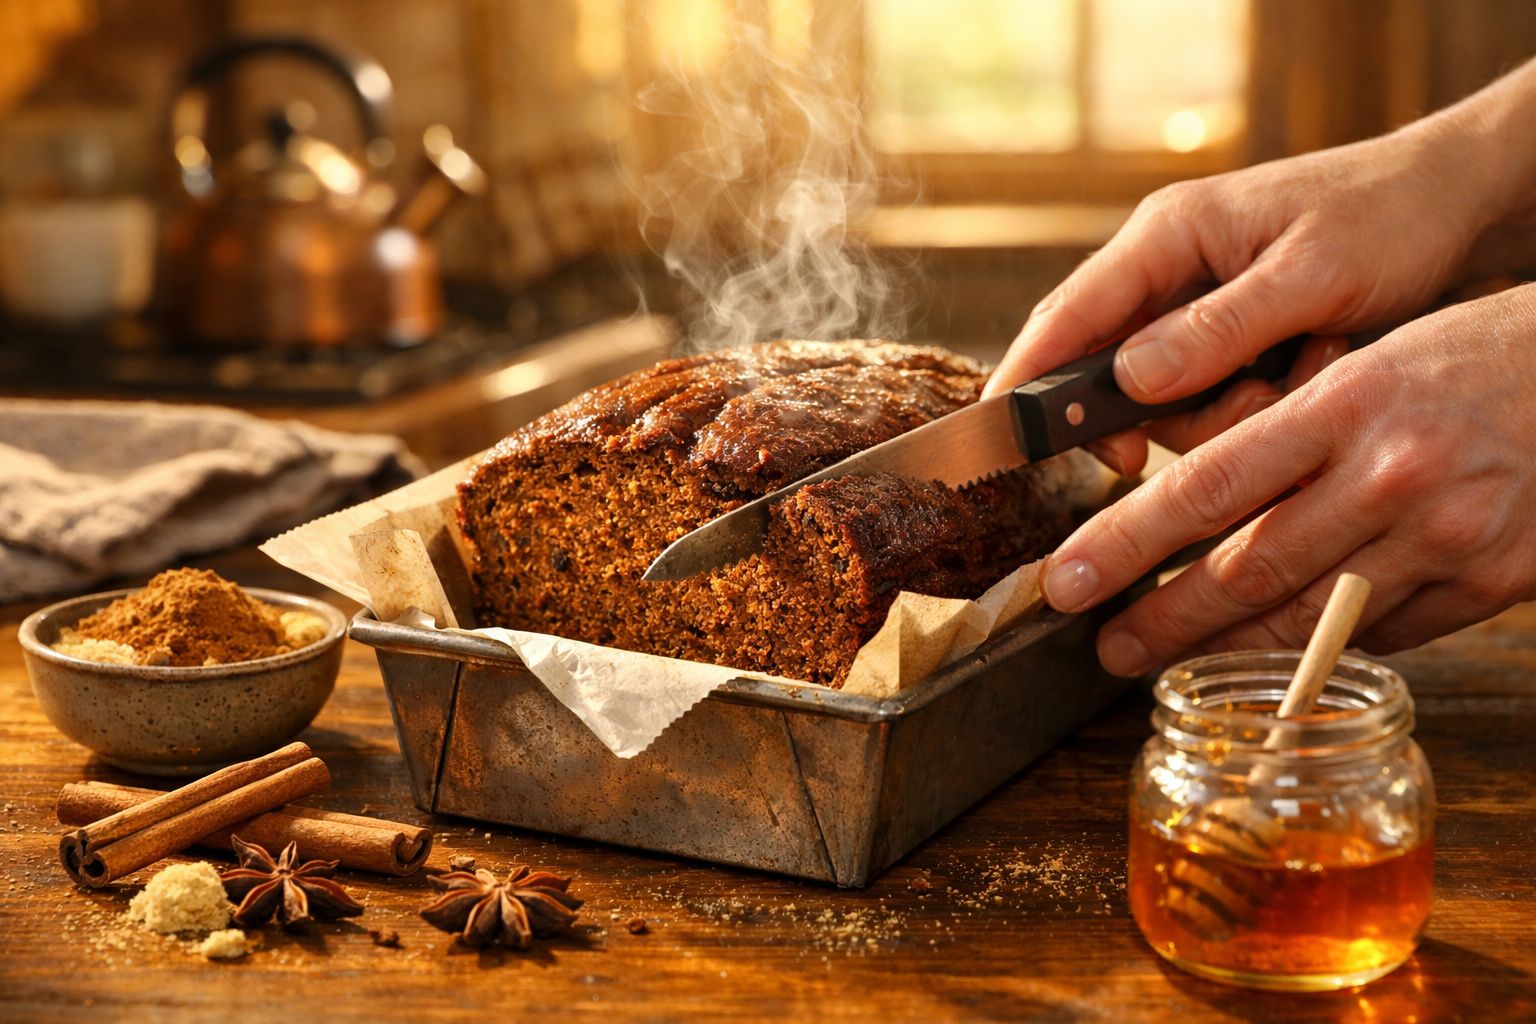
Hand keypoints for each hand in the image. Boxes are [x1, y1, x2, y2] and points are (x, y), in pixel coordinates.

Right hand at [984, 88, 1535, 475]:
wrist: (1458, 205)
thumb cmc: (1387, 218)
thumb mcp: (1309, 274)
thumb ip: (1217, 329)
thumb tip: (1129, 381)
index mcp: (1166, 236)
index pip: (1068, 314)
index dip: (1026, 377)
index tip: (1000, 435)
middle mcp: (1167, 273)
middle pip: (1108, 374)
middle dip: (1160, 414)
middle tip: (1230, 416)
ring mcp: (1195, 311)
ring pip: (1162, 401)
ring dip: (1228, 410)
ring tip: (1306, 366)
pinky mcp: (1227, 343)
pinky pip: (1207, 400)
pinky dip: (1255, 406)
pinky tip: (1310, 368)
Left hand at [1039, 284, 1535, 674]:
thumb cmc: (1477, 357)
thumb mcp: (1372, 364)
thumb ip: (1289, 433)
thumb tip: (1195, 501)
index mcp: (1346, 404)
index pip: (1207, 487)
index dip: (1124, 543)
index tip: (1066, 579)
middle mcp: (1391, 475)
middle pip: (1248, 568)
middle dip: (1161, 617)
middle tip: (1103, 646)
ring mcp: (1447, 536)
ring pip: (1311, 618)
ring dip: (1229, 650)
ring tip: (1167, 663)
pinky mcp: (1494, 581)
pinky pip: (1387, 634)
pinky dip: (1326, 645)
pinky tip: (1281, 650)